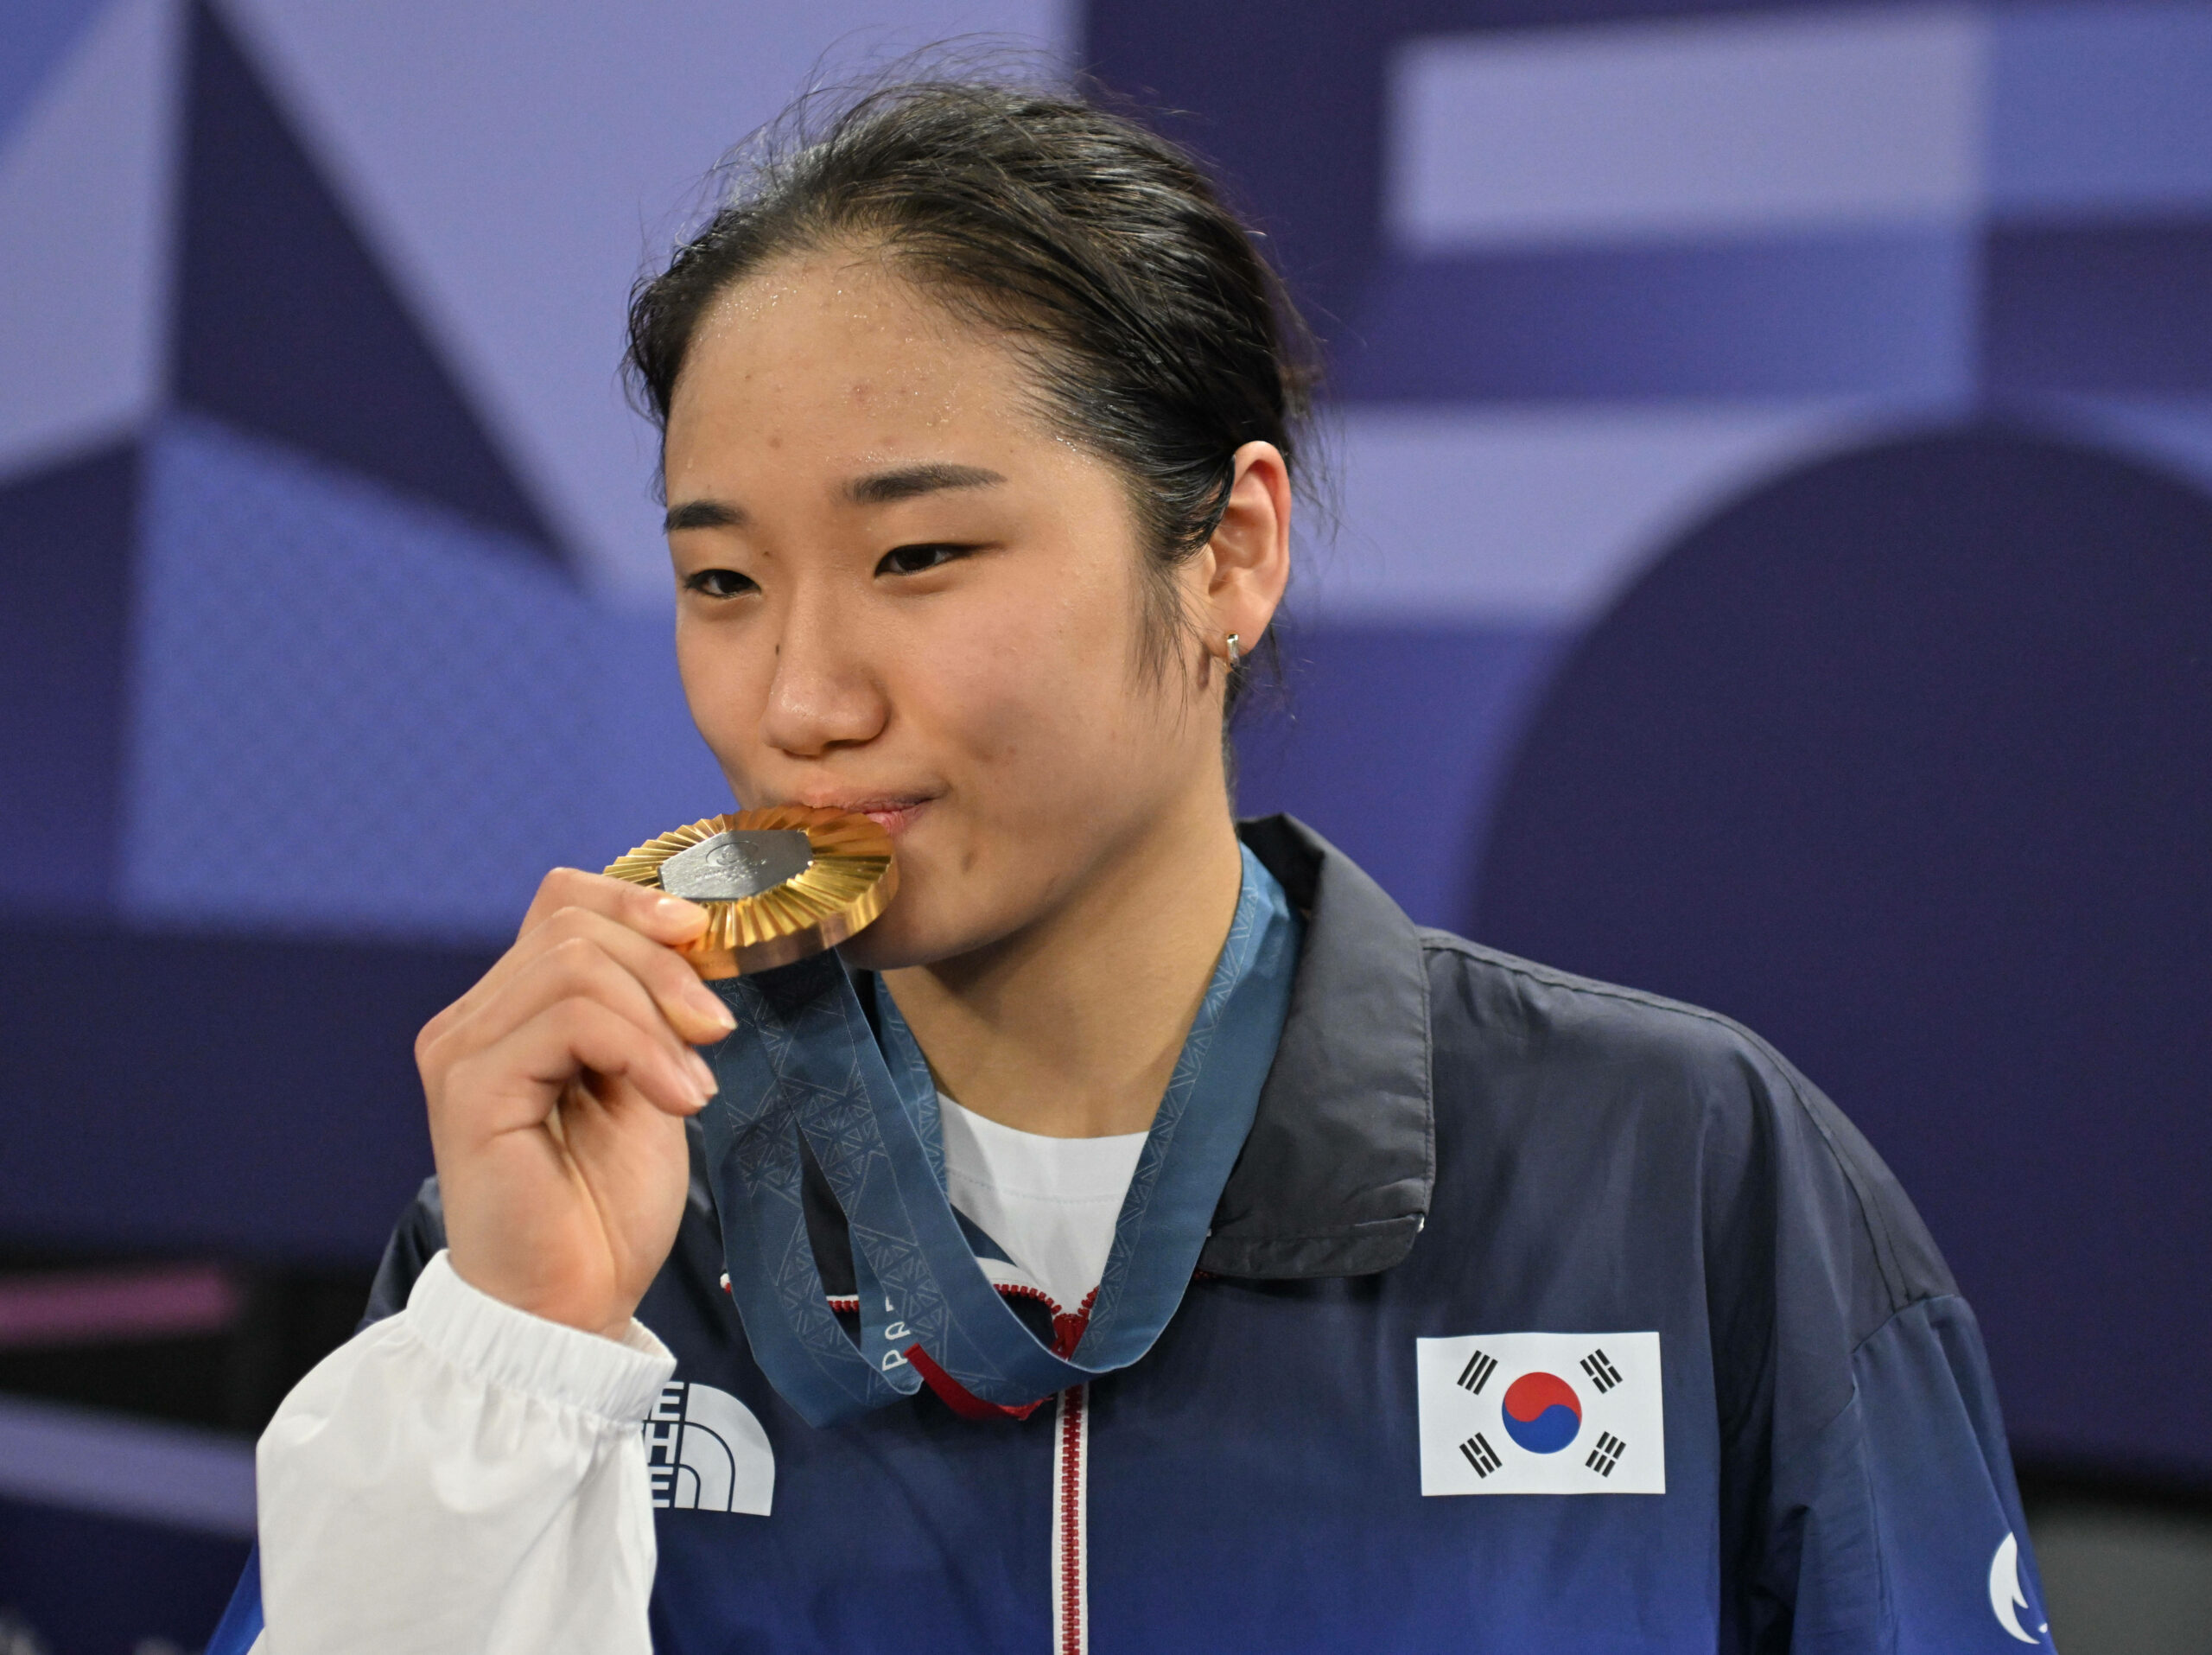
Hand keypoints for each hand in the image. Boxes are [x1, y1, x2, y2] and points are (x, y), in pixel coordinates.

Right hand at [415, 869, 736, 1338]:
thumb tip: (690, 928)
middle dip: (667, 966)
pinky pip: (572, 1018)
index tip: (708, 941)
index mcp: (510, 1011)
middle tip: (717, 1033)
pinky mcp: (470, 1088)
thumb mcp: (648, 1081)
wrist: (571, 1308)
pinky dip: (643, 1048)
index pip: (564, 900)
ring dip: (661, 1014)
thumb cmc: (606, 1207)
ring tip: (695, 1088)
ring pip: (577, 961)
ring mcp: (461, 1051)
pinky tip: (677, 1101)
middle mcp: (471, 1021)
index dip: (640, 902)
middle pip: (575, 922)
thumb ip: (651, 1011)